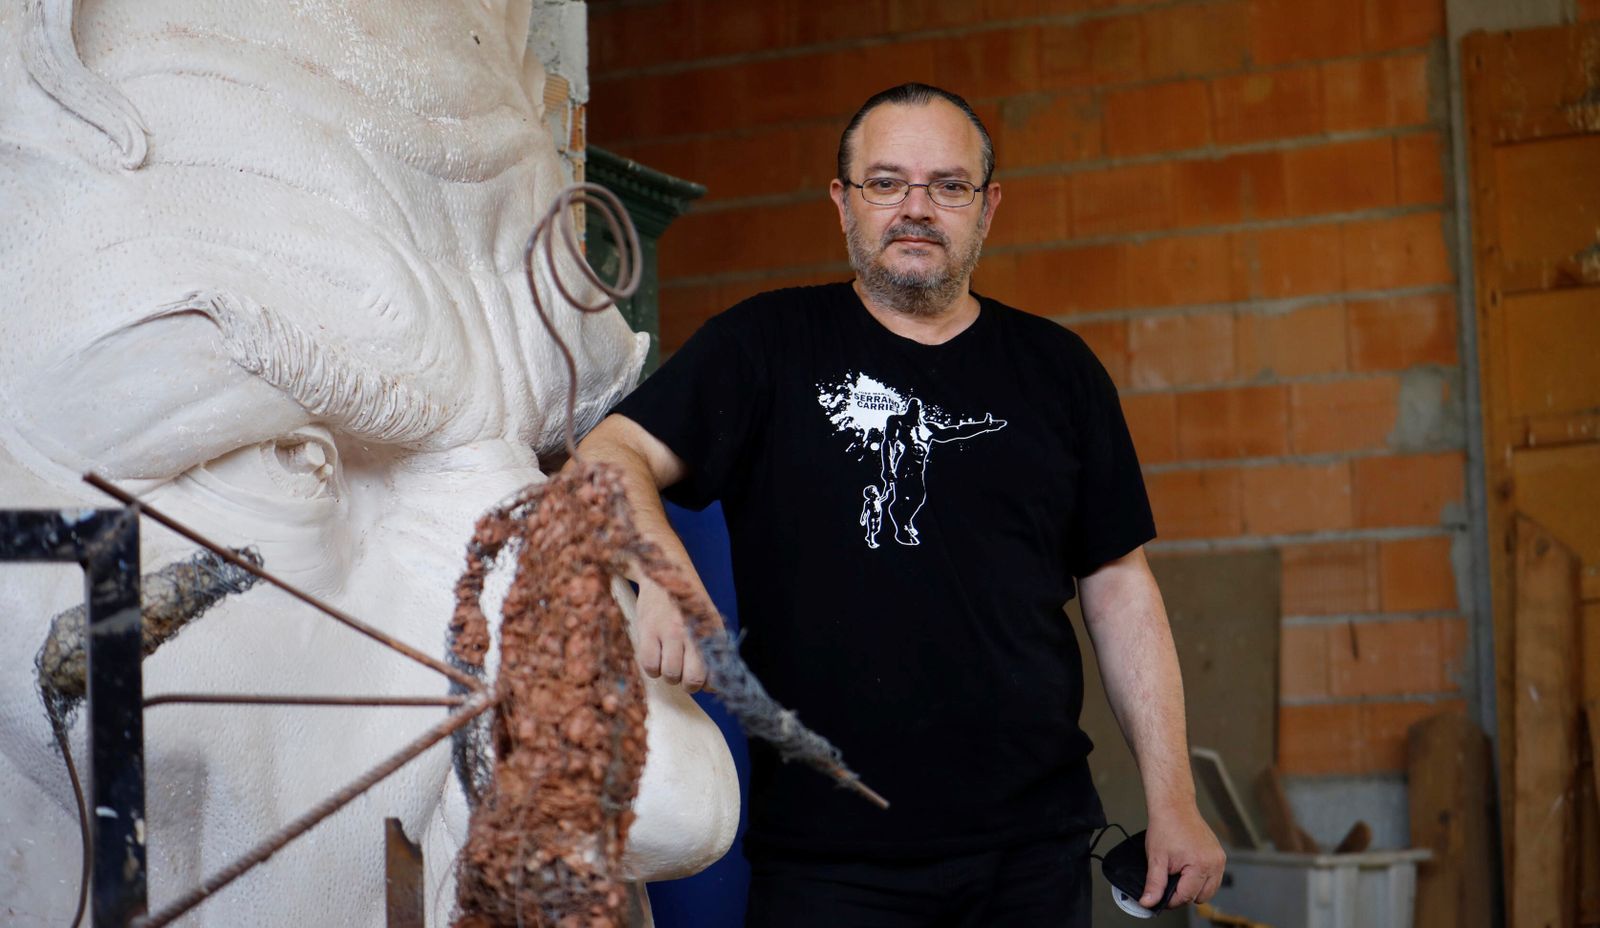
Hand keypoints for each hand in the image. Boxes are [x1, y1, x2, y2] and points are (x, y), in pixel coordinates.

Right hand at [633, 577, 712, 692]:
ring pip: (670, 674)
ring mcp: (669, 631)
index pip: (715, 672)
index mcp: (711, 631)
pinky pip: (649, 665)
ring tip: (669, 660)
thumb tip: (713, 683)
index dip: (709, 684)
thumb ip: (713, 650)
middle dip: (689, 685)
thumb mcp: (708, 621)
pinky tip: (656, 657)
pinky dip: (652, 668)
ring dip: (669, 674)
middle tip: (685, 675)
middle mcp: (693, 632)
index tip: (704, 681)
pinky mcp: (648, 629)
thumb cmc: (688, 602)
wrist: (665, 571)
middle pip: (693, 679)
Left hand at [1141, 804, 1224, 909]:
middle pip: (1200, 897)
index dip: (1170, 900)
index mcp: (1201, 865)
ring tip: (1178, 872)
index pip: (1186, 897)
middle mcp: (1214, 863)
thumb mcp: (1156, 858)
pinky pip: (1213, 878)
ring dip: (1194, 888)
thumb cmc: (1166, 827)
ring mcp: (1219, 859)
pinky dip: (1201, 879)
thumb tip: (1148, 902)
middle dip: (1183, 894)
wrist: (1174, 806)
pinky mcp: (1220, 856)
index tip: (1161, 895)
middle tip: (1169, 880)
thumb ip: (1154, 884)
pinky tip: (1187, 868)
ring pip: (1209, 890)